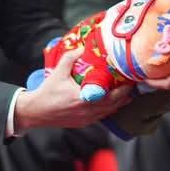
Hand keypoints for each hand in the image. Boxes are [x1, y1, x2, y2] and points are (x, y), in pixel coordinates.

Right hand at [14, 49, 132, 131]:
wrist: (36, 111)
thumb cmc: (47, 91)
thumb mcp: (58, 72)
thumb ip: (70, 57)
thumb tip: (83, 47)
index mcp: (83, 99)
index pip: (110, 96)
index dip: (123, 90)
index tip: (130, 80)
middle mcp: (87, 111)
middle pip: (114, 105)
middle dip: (125, 96)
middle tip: (133, 85)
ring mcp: (86, 119)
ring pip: (109, 113)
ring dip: (119, 104)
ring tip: (128, 94)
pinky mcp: (83, 123)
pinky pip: (101, 116)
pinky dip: (109, 109)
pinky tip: (112, 102)